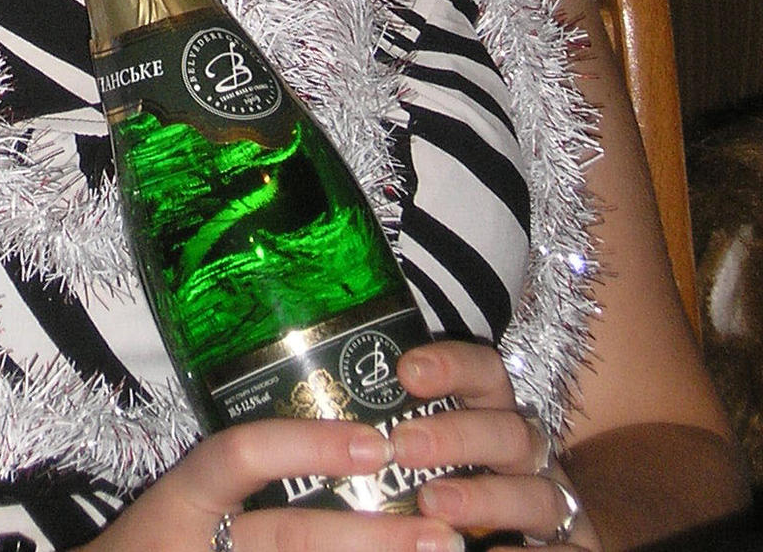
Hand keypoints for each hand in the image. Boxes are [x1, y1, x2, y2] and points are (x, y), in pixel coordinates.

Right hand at [86, 417, 466, 551]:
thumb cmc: (156, 543)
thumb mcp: (184, 502)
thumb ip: (243, 472)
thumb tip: (349, 444)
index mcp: (184, 498)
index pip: (241, 455)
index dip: (308, 447)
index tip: (374, 442)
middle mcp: (199, 540)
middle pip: (289, 537)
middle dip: (369, 536)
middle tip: (439, 531)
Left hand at [392, 341, 600, 548]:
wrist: (523, 546)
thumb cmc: (454, 495)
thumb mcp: (427, 461)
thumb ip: (395, 439)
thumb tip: (320, 425)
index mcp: (494, 419)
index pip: (486, 373)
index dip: (452, 365)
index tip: (404, 371)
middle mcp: (529, 456)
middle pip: (509, 428)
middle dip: (457, 434)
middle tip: (403, 446)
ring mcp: (555, 504)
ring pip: (538, 491)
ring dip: (485, 496)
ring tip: (433, 505)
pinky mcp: (578, 549)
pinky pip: (566, 551)